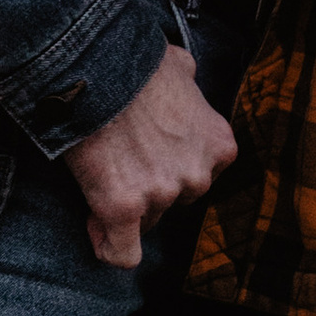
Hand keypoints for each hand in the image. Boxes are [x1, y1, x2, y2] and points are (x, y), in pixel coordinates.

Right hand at [65, 41, 236, 265]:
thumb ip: (190, 85)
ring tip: (98, 174)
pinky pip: (122, 253)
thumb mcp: (181, 66)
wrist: (98, 66)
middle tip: (118, 159)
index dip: (168, 167)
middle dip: (147, 186)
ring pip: (144, 221)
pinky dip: (109, 248)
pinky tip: (96, 229)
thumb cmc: (135, 61)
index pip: (198, 175)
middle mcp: (198, 175)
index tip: (144, 155)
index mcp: (218, 144)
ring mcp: (164, 194)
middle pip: (172, 201)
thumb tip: (184, 78)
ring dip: (122, 206)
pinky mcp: (126, 208)